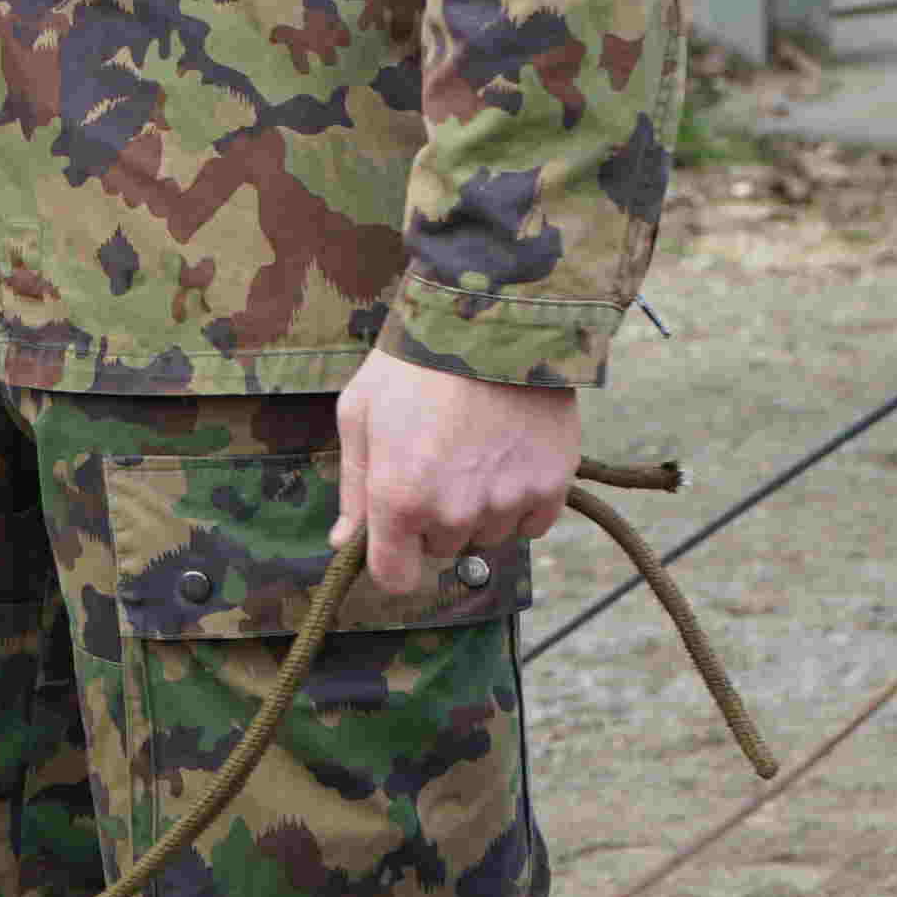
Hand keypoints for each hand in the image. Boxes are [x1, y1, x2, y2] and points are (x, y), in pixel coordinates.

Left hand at [333, 347, 581, 597]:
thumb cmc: (414, 362)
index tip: (398, 537)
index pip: (396, 578)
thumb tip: (345, 543)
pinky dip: (522, 500)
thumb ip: (354, 487)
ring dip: (481, 508)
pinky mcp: (551, 486)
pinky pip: (532, 522)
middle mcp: (454, 511)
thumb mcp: (360, 413)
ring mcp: (506, 501)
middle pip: (443, 548)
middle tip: (440, 461)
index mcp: (399, 498)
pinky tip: (511, 455)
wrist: (492, 318)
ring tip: (477, 449)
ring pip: (489, 535)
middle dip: (438, 517)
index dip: (394, 560)